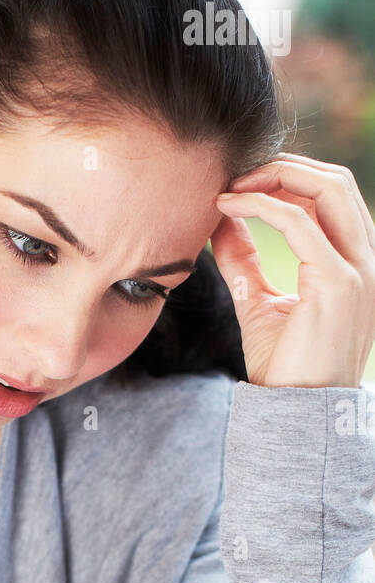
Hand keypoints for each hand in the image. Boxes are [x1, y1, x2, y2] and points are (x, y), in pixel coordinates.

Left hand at [209, 151, 374, 388]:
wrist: (296, 415)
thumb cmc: (284, 368)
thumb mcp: (259, 303)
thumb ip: (245, 262)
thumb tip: (221, 221)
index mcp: (354, 264)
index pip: (333, 198)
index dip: (289, 179)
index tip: (242, 184)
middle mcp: (365, 261)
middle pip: (337, 181)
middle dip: (285, 167)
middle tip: (236, 175)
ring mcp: (357, 270)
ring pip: (330, 187)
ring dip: (277, 176)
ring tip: (233, 186)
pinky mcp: (336, 283)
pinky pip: (300, 222)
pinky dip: (260, 205)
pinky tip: (226, 207)